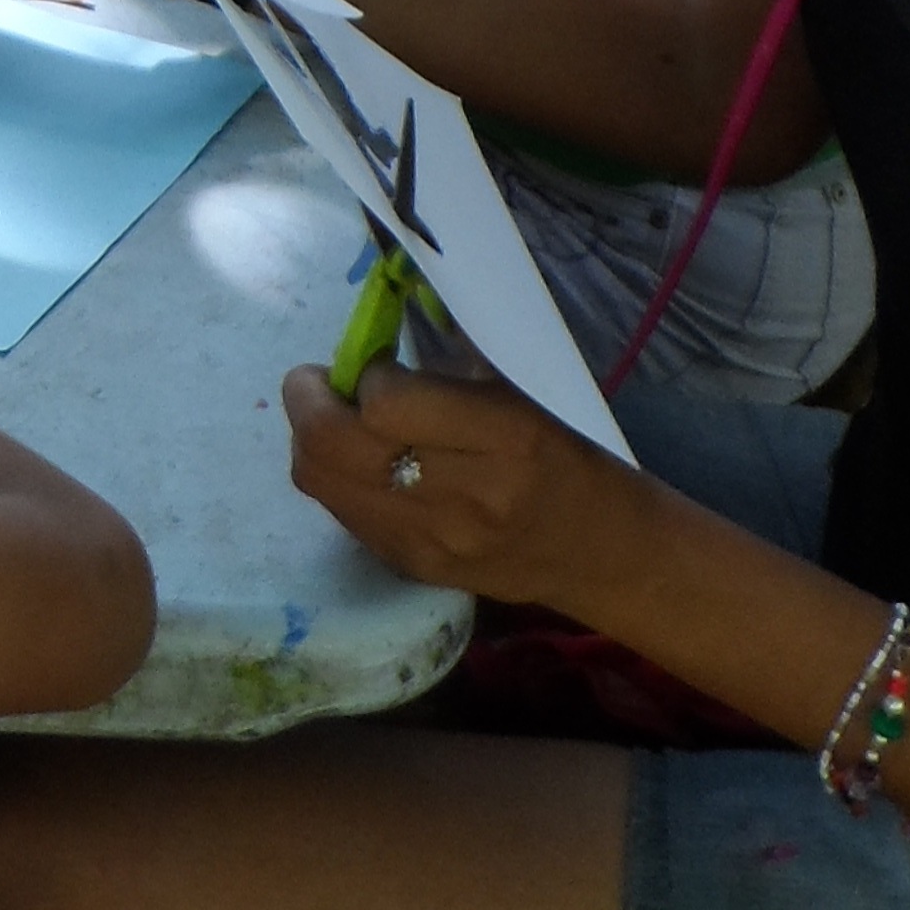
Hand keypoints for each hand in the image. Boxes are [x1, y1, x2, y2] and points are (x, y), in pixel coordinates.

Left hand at [284, 360, 645, 612]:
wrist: (601, 556)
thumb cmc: (565, 455)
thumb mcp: (522, 396)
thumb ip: (445, 371)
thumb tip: (368, 342)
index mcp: (505, 438)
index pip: (388, 404)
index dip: (365, 374)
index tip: (376, 363)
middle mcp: (464, 497)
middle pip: (333, 446)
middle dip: (308, 401)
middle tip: (318, 381)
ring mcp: (433, 541)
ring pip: (321, 482)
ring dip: (311, 440)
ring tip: (335, 420)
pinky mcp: (413, 568)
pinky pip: (340, 512)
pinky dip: (335, 477)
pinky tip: (360, 463)